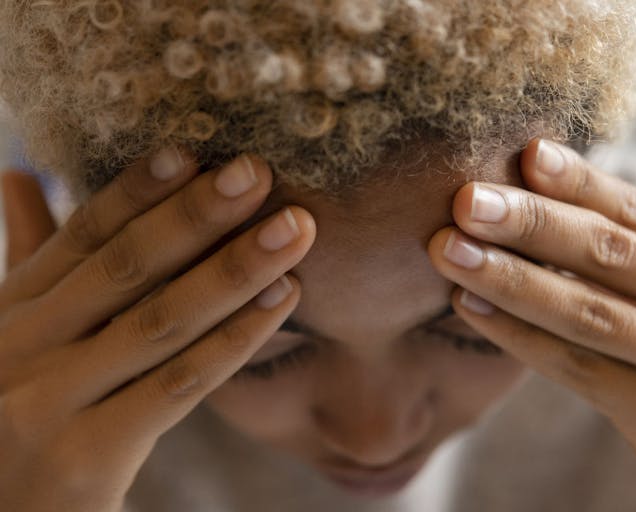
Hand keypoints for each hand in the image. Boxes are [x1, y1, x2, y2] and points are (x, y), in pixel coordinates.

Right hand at [0, 152, 314, 510]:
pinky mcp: (84, 456)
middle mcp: (22, 346)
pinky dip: (237, 339)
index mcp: (13, 309)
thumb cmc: (23, 411)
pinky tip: (286, 299)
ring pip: (161, 320)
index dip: (138, 190)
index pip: (83, 235)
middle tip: (259, 172)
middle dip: (197, 217)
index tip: (192, 151)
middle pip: (126, 268)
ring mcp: (47, 401)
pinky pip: (179, 385)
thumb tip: (18, 177)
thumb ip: (32, 260)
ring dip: (234, 270)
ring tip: (294, 230)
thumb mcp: (19, 334)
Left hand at [429, 139, 635, 511]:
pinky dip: (521, 337)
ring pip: (590, 310)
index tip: (526, 153)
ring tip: (450, 251)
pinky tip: (472, 310)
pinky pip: (582, 370)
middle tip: (467, 200)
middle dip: (533, 222)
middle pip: (613, 252)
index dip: (581, 181)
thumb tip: (547, 217)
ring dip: (511, 277)